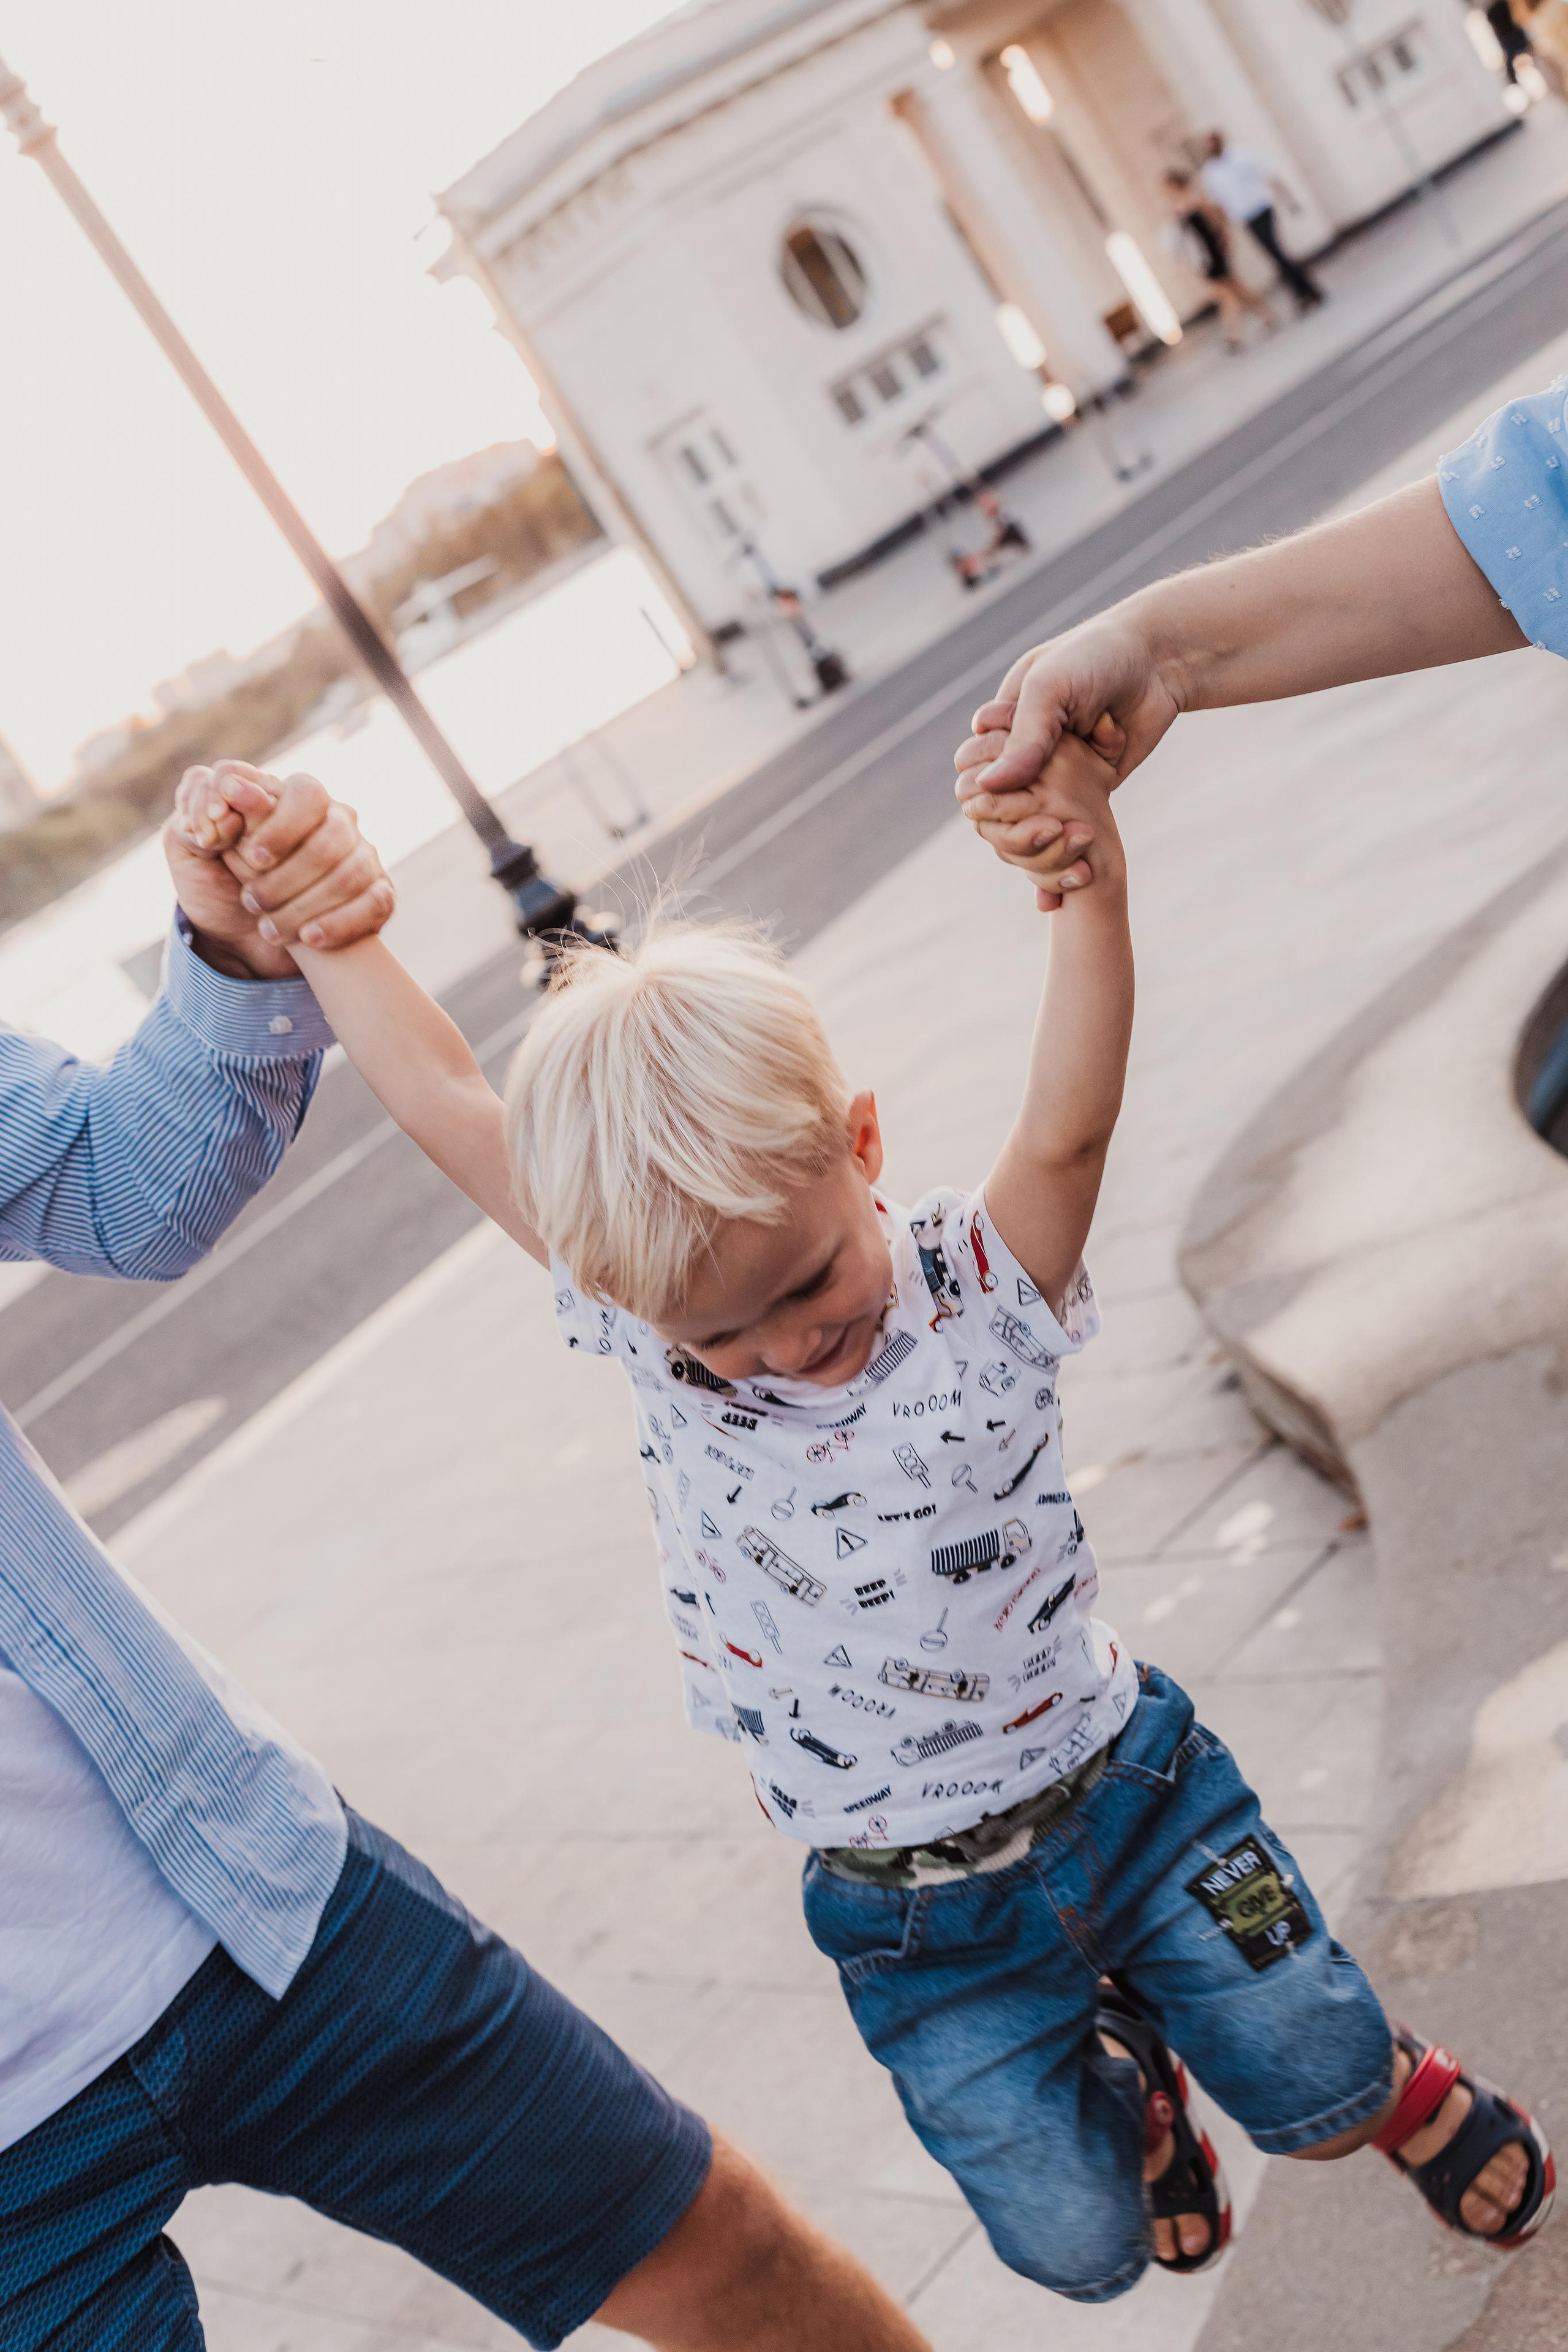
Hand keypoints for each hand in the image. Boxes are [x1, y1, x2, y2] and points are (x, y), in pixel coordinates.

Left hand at [165, 761, 394, 977]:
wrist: (244, 941)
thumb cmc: (218, 885)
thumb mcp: (191, 848)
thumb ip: (200, 811)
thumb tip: (230, 789)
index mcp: (289, 797)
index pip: (303, 792)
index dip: (277, 824)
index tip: (247, 856)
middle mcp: (333, 818)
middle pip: (332, 834)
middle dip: (288, 874)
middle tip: (251, 899)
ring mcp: (361, 854)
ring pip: (350, 872)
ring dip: (305, 905)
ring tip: (270, 928)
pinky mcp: (378, 893)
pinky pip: (372, 904)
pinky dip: (337, 924)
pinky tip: (308, 938)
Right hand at [954, 607, 1178, 895]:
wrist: (1163, 660)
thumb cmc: (1098, 657)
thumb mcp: (1052, 688)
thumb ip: (1024, 736)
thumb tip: (990, 788)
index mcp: (1005, 724)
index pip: (975, 774)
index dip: (988, 797)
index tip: (1020, 799)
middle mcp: (1027, 751)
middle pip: (1002, 808)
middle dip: (1023, 827)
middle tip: (1053, 830)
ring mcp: (1059, 772)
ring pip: (1036, 824)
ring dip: (1046, 847)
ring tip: (1075, 855)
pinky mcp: (1091, 788)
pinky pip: (1069, 827)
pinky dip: (1064, 860)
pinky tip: (1055, 899)